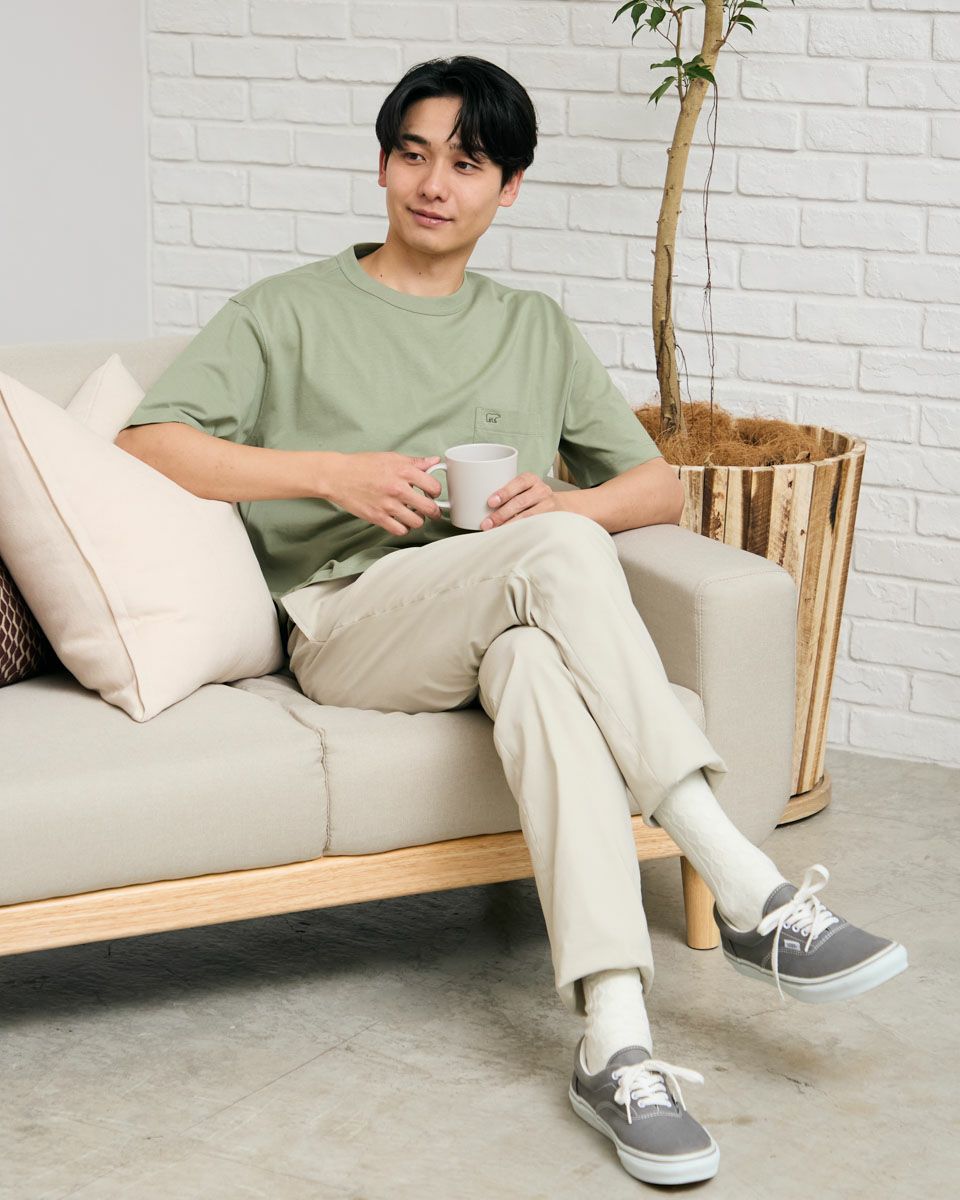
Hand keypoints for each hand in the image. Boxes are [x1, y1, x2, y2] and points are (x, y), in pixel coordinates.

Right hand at [324, 451, 444, 535]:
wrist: (337, 476)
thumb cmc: (361, 465)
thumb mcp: (390, 457)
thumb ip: (414, 462)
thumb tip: (433, 461)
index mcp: (404, 471)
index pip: (434, 486)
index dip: (436, 491)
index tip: (432, 493)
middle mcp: (398, 489)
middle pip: (429, 508)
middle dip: (434, 511)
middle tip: (431, 511)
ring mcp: (388, 505)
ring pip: (417, 522)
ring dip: (418, 520)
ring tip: (413, 515)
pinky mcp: (378, 517)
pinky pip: (400, 530)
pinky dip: (403, 528)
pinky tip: (401, 521)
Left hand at [480, 472, 564, 528]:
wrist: (560, 505)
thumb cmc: (532, 497)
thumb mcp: (523, 489)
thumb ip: (506, 494)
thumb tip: (479, 507)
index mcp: (531, 479)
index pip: (518, 482)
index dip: (504, 492)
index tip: (490, 502)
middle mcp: (541, 490)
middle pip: (521, 502)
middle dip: (502, 514)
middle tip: (487, 523)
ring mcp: (548, 505)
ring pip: (528, 516)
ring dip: (509, 525)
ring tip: (496, 532)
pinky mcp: (552, 519)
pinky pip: (535, 526)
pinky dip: (522, 532)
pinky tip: (512, 536)